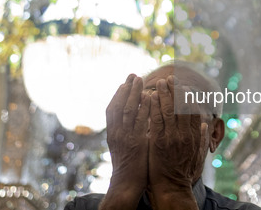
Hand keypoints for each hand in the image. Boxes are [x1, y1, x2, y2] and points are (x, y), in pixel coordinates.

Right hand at [101, 74, 149, 208]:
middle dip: (126, 89)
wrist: (127, 184)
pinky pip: (139, 121)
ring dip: (133, 93)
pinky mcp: (136, 142)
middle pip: (118, 105)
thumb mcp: (124, 144)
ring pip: (127, 110)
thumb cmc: (129, 164)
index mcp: (112, 132)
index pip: (112, 108)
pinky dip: (143, 107)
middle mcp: (116, 133)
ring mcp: (125, 137)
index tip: (125, 81)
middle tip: (133, 75)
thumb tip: (135, 115)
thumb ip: (127, 130)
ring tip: (139, 80)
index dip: (118, 94)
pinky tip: (148, 96)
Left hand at [148, 77, 208, 208]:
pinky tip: (150, 96)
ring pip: (168, 110)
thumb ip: (202, 139)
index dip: (188, 97)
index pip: (193, 111)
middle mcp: (184, 134)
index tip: (185, 86)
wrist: (171, 187)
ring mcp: (171, 137)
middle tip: (170, 78)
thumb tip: (208, 124)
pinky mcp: (157, 142)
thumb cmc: (183, 171)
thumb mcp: (198, 155)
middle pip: (180, 107)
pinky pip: (155, 120)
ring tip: (159, 82)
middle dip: (175, 91)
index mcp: (194, 136)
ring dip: (164, 94)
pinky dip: (153, 107)